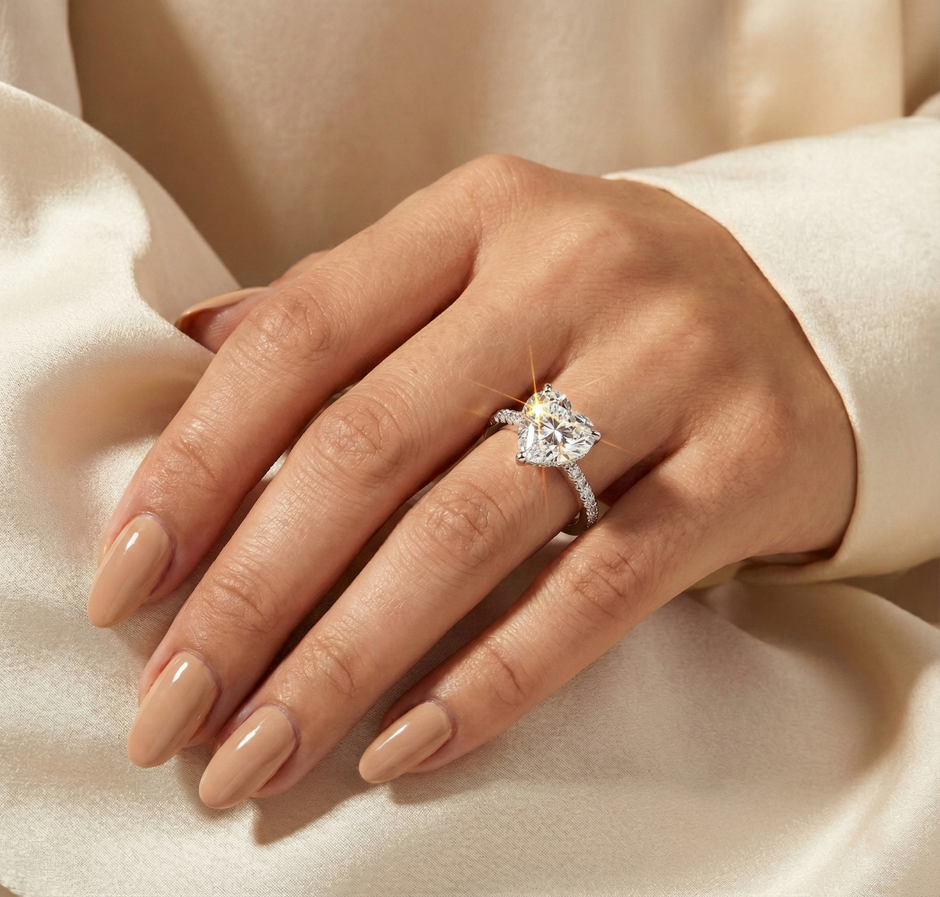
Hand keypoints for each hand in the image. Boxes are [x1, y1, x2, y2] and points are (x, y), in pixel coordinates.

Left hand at [87, 155, 854, 807]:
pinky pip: (596, 591)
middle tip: (173, 710)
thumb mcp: (478, 268)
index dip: (199, 465)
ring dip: (345, 659)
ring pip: (469, 530)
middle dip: (251, 595)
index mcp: (479, 215)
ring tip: (262, 750)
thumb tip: (197, 352)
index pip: (303, 336)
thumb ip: (349, 310)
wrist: (795, 313)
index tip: (127, 584)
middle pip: (370, 447)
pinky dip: (490, 679)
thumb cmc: (599, 305)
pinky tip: (404, 745)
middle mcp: (570, 272)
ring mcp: (666, 362)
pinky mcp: (742, 462)